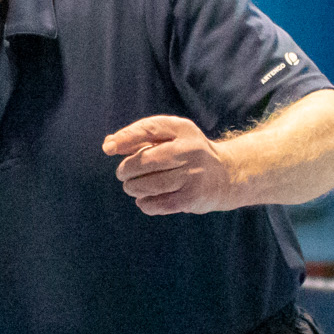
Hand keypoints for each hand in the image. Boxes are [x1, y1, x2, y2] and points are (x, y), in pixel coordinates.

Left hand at [101, 115, 236, 215]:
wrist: (226, 175)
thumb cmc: (185, 154)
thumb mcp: (168, 138)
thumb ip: (138, 138)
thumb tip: (108, 145)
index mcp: (183, 129)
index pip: (149, 128)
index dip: (125, 138)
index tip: (108, 148)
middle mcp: (191, 150)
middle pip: (147, 160)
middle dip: (127, 169)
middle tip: (123, 174)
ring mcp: (193, 175)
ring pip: (150, 184)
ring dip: (133, 188)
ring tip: (132, 187)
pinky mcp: (193, 198)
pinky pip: (159, 204)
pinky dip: (145, 204)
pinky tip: (143, 200)